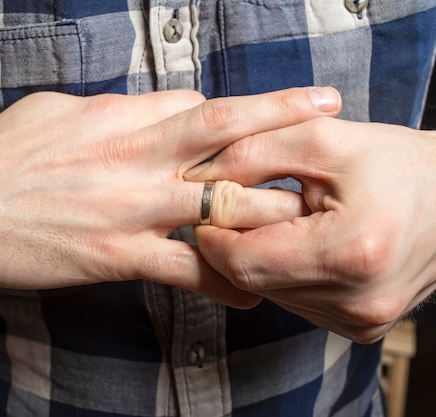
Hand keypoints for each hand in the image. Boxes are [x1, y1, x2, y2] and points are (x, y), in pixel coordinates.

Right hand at [0, 87, 338, 305]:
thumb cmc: (1, 153)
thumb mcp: (57, 110)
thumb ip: (111, 109)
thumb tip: (145, 106)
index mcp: (118, 116)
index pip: (195, 105)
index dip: (233, 114)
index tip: (265, 119)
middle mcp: (133, 154)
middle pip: (223, 130)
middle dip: (282, 119)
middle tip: (328, 114)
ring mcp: (128, 206)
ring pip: (217, 202)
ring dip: (269, 208)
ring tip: (311, 214)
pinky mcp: (114, 255)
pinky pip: (185, 270)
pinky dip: (224, 282)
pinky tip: (251, 293)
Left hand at [188, 117, 435, 341]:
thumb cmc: (397, 164)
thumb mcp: (324, 139)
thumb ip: (253, 152)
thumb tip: (198, 178)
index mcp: (350, 253)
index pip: (243, 261)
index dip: (213, 235)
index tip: (206, 208)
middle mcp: (358, 302)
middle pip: (253, 281)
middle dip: (234, 243)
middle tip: (237, 208)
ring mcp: (362, 321)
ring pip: (270, 293)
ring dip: (261, 258)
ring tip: (284, 220)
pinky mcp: (361, 327)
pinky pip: (296, 301)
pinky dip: (286, 272)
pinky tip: (304, 242)